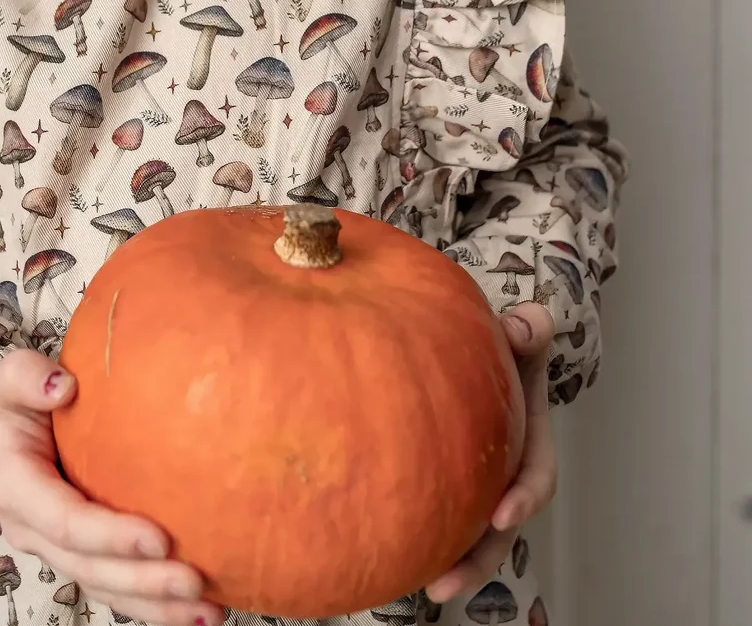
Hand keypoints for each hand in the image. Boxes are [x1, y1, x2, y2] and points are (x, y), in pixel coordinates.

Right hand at [0, 349, 222, 625]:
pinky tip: (199, 607)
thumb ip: (28, 377)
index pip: (65, 521)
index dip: (109, 535)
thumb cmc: (10, 400)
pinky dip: (152, 602)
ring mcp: (55, 547)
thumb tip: (63, 386)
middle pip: (90, 567)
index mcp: (17, 488)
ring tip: (208, 611)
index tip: (158, 538)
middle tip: (193, 581)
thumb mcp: (9, 376)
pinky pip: (115, 584)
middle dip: (142, 581)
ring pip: (105, 587)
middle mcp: (33, 529)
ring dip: (154, 605)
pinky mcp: (78, 552)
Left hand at [424, 302, 556, 604]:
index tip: (501, 515)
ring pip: (464, 530)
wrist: (468, 342)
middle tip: (446, 582)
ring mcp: (472, 479)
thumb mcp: (521, 333)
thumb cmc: (498, 342)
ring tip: (416, 587)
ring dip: (445, 562)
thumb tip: (521, 326)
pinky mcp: (438, 479)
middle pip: (498, 527)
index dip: (524, 498)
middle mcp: (504, 468)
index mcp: (529, 438)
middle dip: (478, 559)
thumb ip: (528, 329)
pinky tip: (377, 548)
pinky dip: (411, 530)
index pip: (536, 474)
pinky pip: (428, 508)